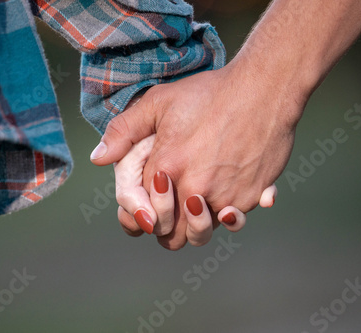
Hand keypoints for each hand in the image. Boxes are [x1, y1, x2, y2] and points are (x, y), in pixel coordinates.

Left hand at [91, 56, 302, 249]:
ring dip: (194, 226)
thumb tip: (97, 159)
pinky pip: (231, 222)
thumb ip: (123, 131)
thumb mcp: (158, 102)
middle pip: (170, 237)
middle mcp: (192, 188)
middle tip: (170, 212)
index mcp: (165, 168)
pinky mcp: (250, 197)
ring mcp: (223, 196)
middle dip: (165, 229)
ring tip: (196, 205)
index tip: (147, 211)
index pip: (141, 217)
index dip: (140, 218)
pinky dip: (227, 216)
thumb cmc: (209, 93)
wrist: (263, 88)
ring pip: (200, 235)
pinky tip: (224, 198)